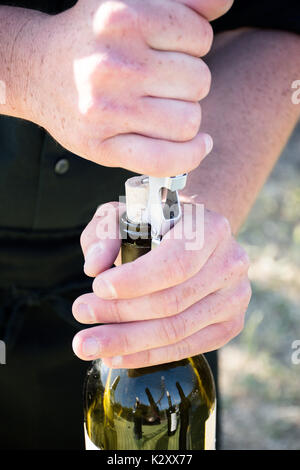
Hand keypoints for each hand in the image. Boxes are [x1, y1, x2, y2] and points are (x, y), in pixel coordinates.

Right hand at [27, 0, 232, 175]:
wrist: (37, 72)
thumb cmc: (91, 38)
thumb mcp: (128, 1)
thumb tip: (224, 2)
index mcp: (123, 17)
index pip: (199, 37)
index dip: (192, 45)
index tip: (170, 50)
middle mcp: (115, 65)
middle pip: (199, 82)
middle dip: (188, 82)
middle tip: (160, 80)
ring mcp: (108, 111)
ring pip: (188, 122)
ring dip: (185, 116)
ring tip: (161, 105)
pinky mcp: (103, 147)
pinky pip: (166, 161)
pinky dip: (190, 156)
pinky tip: (197, 144)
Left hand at [72, 201, 250, 367]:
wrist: (191, 241)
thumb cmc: (154, 227)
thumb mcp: (125, 215)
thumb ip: (105, 232)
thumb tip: (94, 267)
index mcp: (210, 228)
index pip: (174, 263)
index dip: (135, 281)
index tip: (97, 288)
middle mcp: (230, 263)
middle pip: (173, 301)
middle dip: (120, 313)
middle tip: (81, 314)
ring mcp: (235, 297)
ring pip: (177, 330)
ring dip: (127, 341)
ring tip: (89, 344)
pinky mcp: (230, 324)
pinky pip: (186, 348)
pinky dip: (147, 356)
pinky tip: (116, 356)